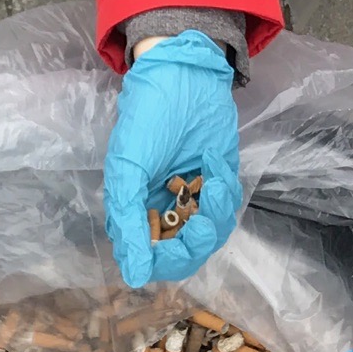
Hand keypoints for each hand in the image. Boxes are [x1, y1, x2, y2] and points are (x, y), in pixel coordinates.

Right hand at [102, 31, 241, 288]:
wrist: (184, 76)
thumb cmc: (148, 118)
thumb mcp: (129, 166)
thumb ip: (128, 220)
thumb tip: (133, 275)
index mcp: (133, 209)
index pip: (151, 260)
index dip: (165, 260)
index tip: (178, 243)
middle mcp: (161, 209)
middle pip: (184, 254)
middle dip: (198, 240)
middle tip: (204, 217)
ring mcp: (190, 197)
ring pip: (209, 234)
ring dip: (216, 212)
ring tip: (213, 179)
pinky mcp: (215, 182)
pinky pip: (224, 208)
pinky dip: (224, 192)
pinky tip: (215, 163)